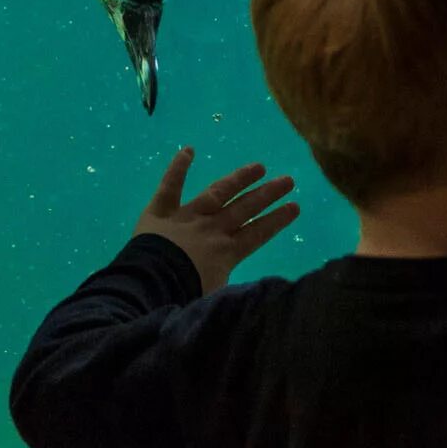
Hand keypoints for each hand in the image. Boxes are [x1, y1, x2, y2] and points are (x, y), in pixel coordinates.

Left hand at [134, 147, 299, 294]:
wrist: (151, 286)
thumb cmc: (183, 295)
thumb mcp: (218, 298)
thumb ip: (236, 290)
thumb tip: (255, 291)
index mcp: (227, 251)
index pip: (258, 233)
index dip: (277, 220)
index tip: (295, 207)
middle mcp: (213, 229)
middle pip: (245, 208)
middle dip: (268, 194)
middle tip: (288, 180)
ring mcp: (188, 217)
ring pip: (218, 193)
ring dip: (239, 179)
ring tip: (259, 166)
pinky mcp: (161, 212)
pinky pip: (170, 187)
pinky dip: (178, 168)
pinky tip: (188, 150)